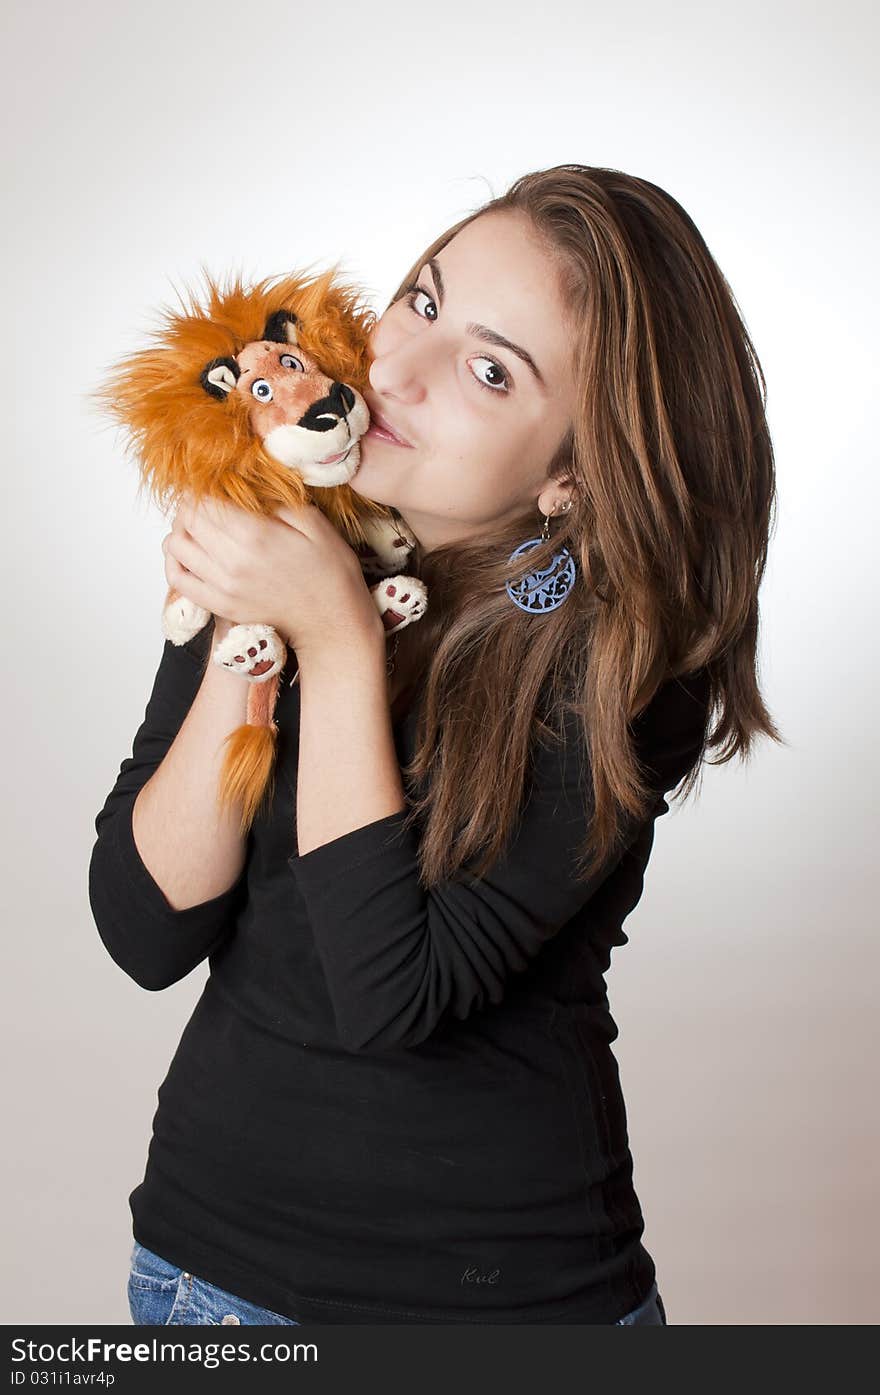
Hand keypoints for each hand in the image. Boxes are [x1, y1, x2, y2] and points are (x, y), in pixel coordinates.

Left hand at [161, 493, 385, 658]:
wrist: (332, 620)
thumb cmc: (330, 570)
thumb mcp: (314, 522)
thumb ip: (277, 501)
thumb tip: (246, 483)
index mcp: (256, 535)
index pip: (207, 500)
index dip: (204, 485)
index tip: (213, 481)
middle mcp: (233, 561)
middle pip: (188, 520)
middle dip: (192, 504)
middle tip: (206, 499)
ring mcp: (223, 587)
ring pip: (176, 546)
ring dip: (181, 529)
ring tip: (199, 523)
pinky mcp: (221, 606)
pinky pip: (179, 580)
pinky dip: (175, 562)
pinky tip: (189, 553)